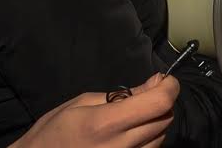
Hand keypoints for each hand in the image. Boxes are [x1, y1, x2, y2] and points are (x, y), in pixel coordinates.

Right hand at [11, 73, 178, 147]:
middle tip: (146, 97)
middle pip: (165, 120)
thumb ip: (122, 95)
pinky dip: (148, 141)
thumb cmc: (52, 133)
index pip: (158, 103)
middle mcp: (121, 146)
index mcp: (106, 124)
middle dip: (161, 103)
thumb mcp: (81, 104)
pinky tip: (130, 136)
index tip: (165, 80)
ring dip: (156, 123)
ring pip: (161, 138)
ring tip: (134, 118)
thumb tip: (156, 83)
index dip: (169, 87)